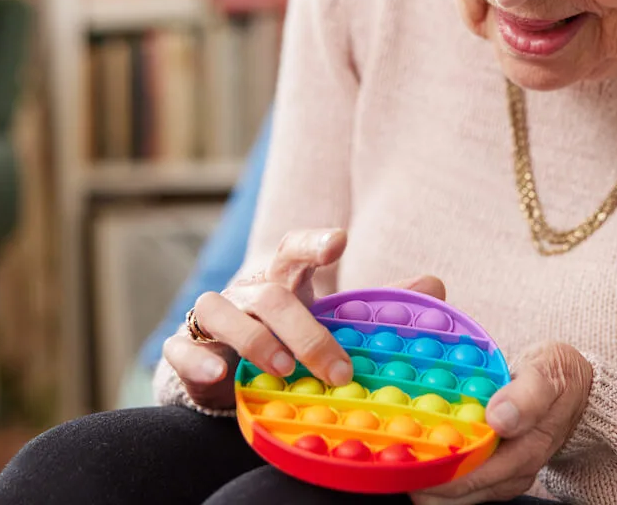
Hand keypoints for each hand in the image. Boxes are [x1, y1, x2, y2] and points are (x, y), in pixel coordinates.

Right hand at [162, 229, 444, 409]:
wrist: (232, 373)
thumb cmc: (290, 337)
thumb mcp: (333, 322)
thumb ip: (379, 306)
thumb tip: (436, 286)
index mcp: (284, 278)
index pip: (293, 248)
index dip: (314, 243)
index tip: (340, 242)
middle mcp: (246, 290)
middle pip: (270, 294)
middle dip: (305, 330)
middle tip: (338, 369)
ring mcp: (213, 317)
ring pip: (219, 310)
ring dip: (253, 339)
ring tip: (282, 369)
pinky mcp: (184, 349)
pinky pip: (180, 348)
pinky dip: (196, 360)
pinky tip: (219, 374)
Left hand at [412, 342, 592, 504]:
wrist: (575, 387)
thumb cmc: (559, 376)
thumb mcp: (548, 375)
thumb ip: (526, 396)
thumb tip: (499, 418)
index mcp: (523, 452)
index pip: (469, 476)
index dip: (432, 469)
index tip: (402, 454)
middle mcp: (511, 474)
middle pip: (455, 494)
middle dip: (419, 478)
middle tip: (387, 455)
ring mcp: (502, 477)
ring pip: (453, 495)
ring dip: (424, 477)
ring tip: (394, 454)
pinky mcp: (495, 472)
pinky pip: (459, 482)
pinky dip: (436, 469)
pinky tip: (416, 452)